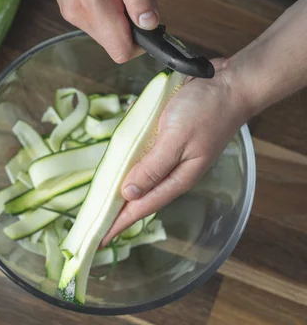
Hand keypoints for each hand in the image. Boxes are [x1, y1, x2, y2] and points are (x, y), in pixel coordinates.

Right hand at [44, 0, 158, 62]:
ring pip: (103, 30)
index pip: (122, 51)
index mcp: (92, 5)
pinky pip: (92, 16)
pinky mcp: (66, 2)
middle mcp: (76, 13)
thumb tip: (150, 24)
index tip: (152, 24)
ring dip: (117, 12)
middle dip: (130, 24)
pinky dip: (105, 5)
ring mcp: (68, 9)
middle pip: (113, 42)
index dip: (143, 42)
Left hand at [101, 59, 250, 244]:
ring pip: (139, 180)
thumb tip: (128, 193)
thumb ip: (153, 167)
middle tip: (93, 226)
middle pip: (138, 198)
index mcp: (177, 178)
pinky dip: (127, 165)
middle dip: (116, 214)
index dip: (119, 224)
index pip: (141, 207)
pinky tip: (116, 169)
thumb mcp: (176, 138)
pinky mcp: (166, 141)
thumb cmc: (206, 110)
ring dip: (119, 191)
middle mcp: (171, 171)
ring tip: (100, 204)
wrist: (230, 84)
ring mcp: (169, 157)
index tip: (99, 240)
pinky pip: (142, 158)